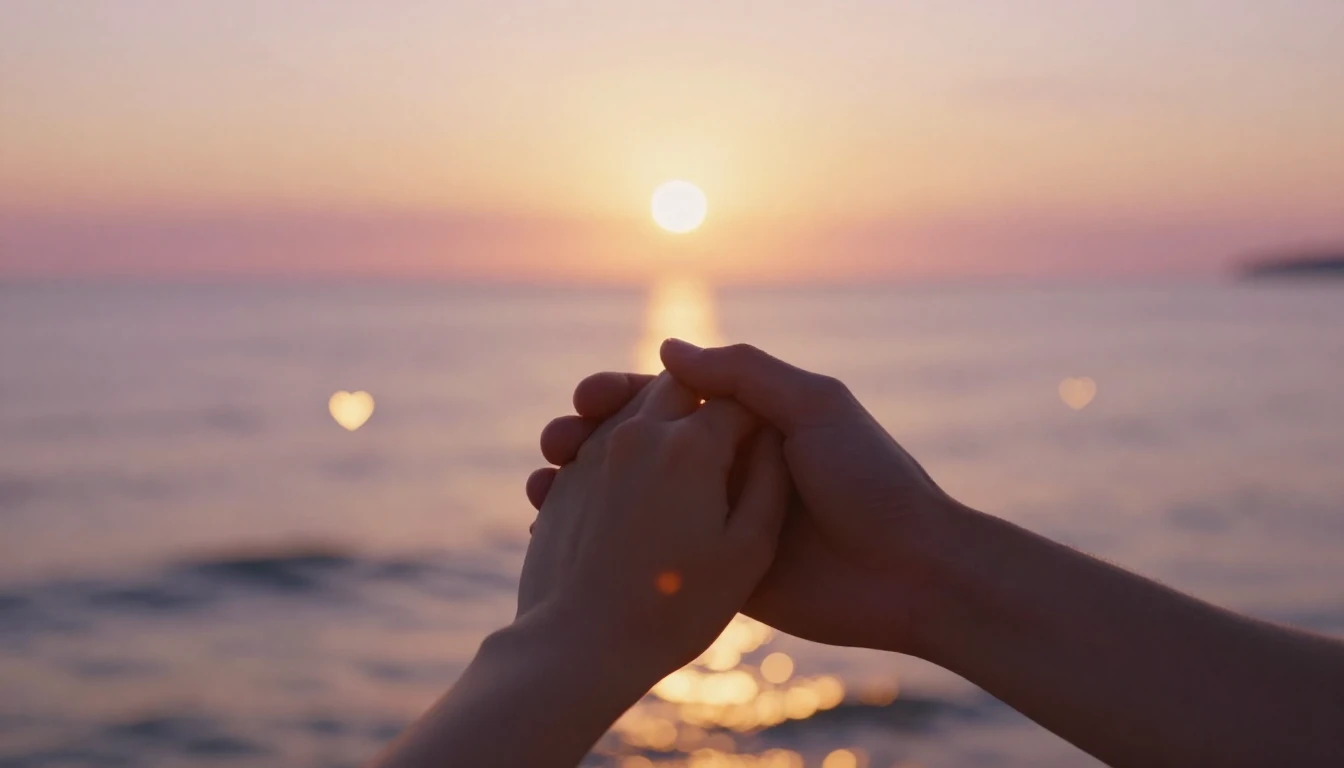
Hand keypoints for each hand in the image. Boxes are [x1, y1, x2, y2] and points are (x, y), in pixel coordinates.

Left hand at [518, 371, 790, 681]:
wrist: (580, 645)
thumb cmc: (676, 608)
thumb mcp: (749, 550)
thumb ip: (771, 482)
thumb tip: (773, 436)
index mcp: (691, 446)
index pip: (739, 402)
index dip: (761, 418)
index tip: (771, 442)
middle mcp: (638, 433)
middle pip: (679, 384)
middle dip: (707, 399)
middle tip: (726, 435)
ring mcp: (595, 452)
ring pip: (634, 405)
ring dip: (663, 417)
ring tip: (682, 455)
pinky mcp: (566, 478)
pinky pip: (601, 439)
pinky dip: (626, 446)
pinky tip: (640, 484)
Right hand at [527, 341, 959, 653]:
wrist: (911, 574)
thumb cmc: (873, 480)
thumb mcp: (814, 405)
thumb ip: (743, 374)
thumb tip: (665, 347)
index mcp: (749, 420)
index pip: (667, 397)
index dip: (619, 395)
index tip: (584, 401)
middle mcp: (727, 465)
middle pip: (640, 445)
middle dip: (589, 441)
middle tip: (555, 448)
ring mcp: (719, 519)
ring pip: (635, 498)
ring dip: (583, 490)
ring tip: (543, 491)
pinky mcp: (719, 570)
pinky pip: (654, 550)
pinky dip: (605, 542)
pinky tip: (561, 539)